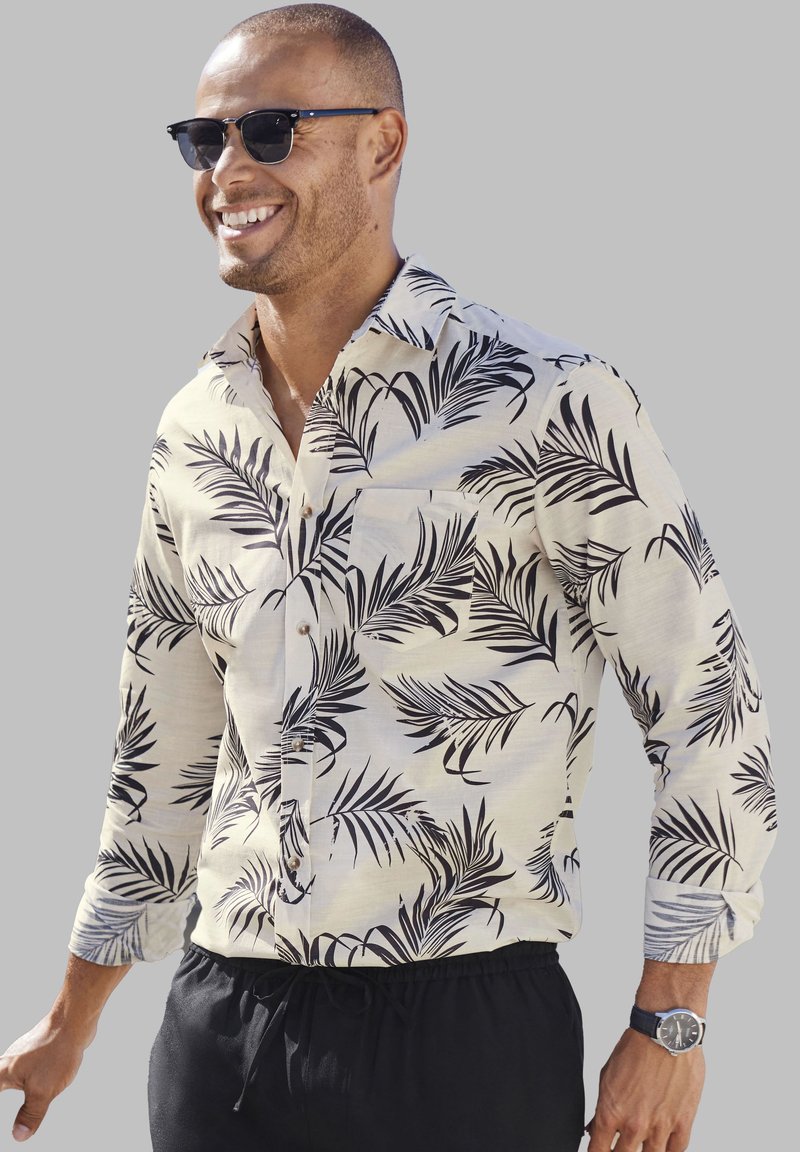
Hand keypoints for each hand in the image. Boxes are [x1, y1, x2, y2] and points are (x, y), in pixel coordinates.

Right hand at [0, 1014, 94, 1141]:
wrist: (74, 1021)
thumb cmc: (57, 1052)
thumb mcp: (42, 1092)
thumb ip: (30, 1115)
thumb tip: (18, 1136)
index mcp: (2, 1072)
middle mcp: (7, 1061)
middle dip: (0, 1089)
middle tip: (4, 1116)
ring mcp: (21, 1054)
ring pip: (7, 1075)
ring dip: (5, 1086)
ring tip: (14, 1092)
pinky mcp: (36, 1050)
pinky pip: (23, 1069)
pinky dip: (21, 1081)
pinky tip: (31, 1083)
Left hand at [585, 1028, 704, 1151]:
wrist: (664, 1034)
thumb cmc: (636, 1049)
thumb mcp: (607, 1077)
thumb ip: (601, 1108)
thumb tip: (594, 1128)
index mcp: (611, 1112)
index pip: (598, 1150)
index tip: (599, 1151)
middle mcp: (635, 1124)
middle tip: (620, 1147)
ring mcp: (660, 1126)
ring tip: (642, 1144)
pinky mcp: (682, 1122)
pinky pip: (676, 1151)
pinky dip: (668, 1151)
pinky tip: (662, 1146)